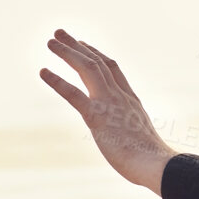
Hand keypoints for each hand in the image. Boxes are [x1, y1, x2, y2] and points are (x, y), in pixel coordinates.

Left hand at [40, 28, 176, 195]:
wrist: (156, 165)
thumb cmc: (152, 161)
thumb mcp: (144, 141)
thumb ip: (134, 134)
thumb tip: (135, 144)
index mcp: (131, 100)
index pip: (113, 69)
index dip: (96, 54)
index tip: (83, 44)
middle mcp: (120, 96)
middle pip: (97, 62)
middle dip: (77, 46)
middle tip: (59, 33)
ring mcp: (109, 104)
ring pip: (87, 69)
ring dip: (67, 53)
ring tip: (50, 42)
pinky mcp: (97, 117)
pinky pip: (73, 94)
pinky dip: (57, 81)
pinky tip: (42, 71)